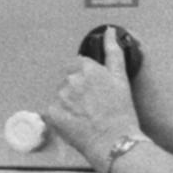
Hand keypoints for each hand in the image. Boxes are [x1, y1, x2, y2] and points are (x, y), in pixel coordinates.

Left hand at [46, 32, 144, 171]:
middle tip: (91, 105)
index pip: (77, 64)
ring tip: (84, 115)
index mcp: (87, 68)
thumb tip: (110, 32)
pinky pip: (52, 111)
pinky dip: (60, 116)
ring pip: (60, 95)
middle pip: (67, 79)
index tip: (93, 89)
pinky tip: (75, 122)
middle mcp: (71, 79)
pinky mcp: (52, 113)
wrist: (114, 140)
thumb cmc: (120, 113)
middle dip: (76, 89)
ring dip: (68, 102)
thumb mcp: (120, 78)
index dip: (86, 78)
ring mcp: (60, 96)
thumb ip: (113, 51)